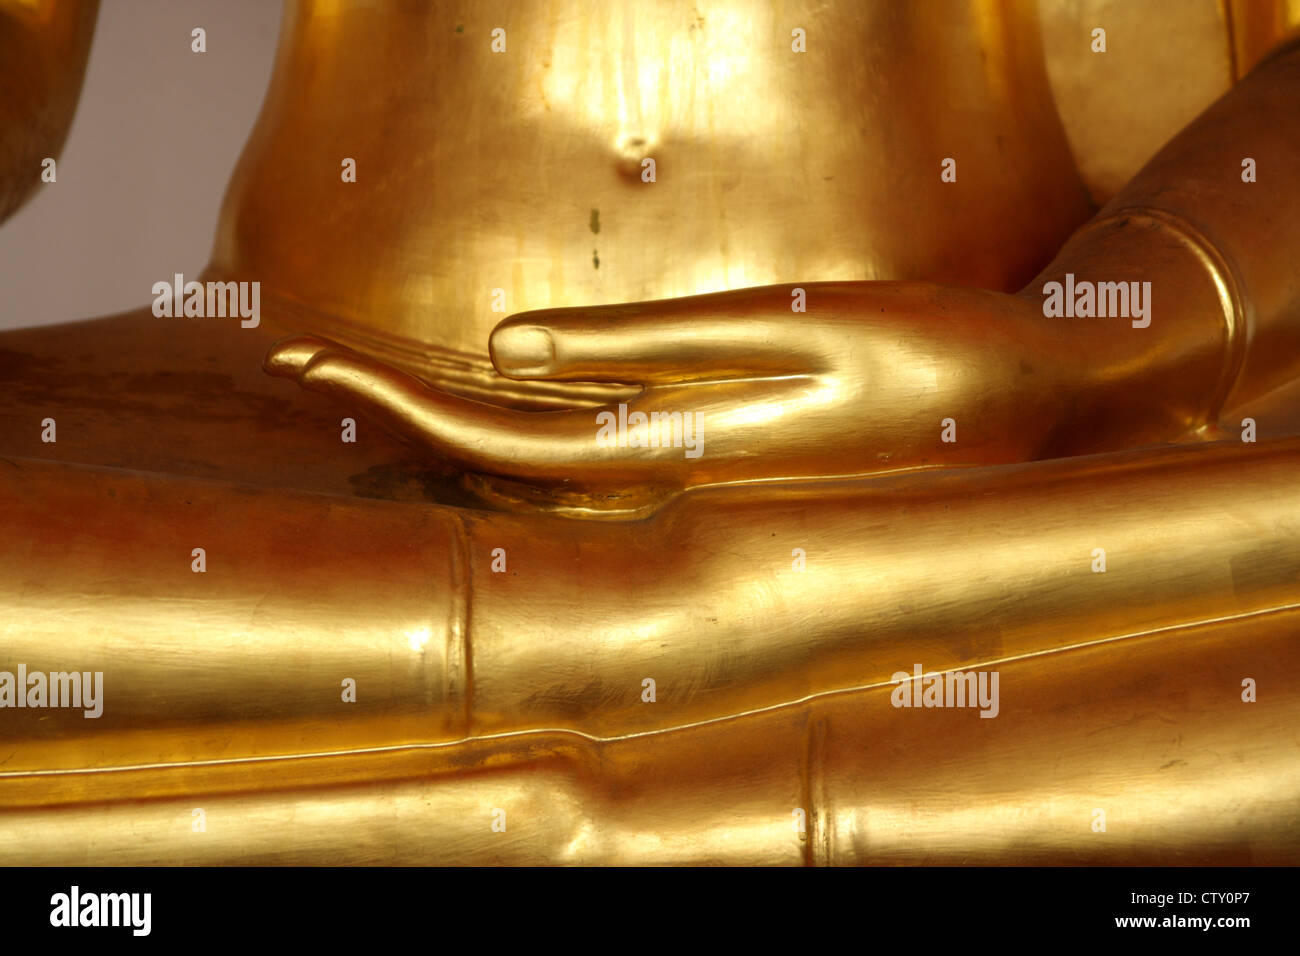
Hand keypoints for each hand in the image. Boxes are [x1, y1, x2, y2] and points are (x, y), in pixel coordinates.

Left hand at [265, 281, 1069, 512]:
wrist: (1027, 407)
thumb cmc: (924, 354)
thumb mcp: (786, 328)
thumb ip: (642, 345)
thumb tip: (503, 345)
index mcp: (677, 452)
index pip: (499, 443)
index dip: (398, 403)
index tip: (308, 354)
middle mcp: (668, 475)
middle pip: (493, 452)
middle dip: (392, 405)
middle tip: (293, 349)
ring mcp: (688, 463)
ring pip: (531, 443)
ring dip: (442, 406)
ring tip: (355, 362)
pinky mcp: (710, 440)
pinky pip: (584, 430)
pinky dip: (511, 404)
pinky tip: (473, 374)